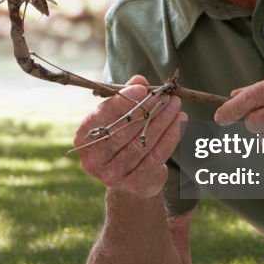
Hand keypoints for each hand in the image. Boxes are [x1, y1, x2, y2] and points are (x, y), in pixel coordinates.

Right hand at [74, 75, 186, 196]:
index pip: (101, 117)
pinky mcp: (134, 183)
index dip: (122, 101)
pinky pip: (156, 156)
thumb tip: (139, 79)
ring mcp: (113, 175)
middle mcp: (94, 160)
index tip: (142, 88)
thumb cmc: (120, 138)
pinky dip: (170, 137)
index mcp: (83, 138)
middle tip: (165, 95)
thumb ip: (125, 97)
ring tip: (176, 105)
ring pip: (143, 143)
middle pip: (124, 130)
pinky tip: (180, 122)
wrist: (128, 177)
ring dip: (162, 121)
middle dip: (148, 109)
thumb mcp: (117, 116)